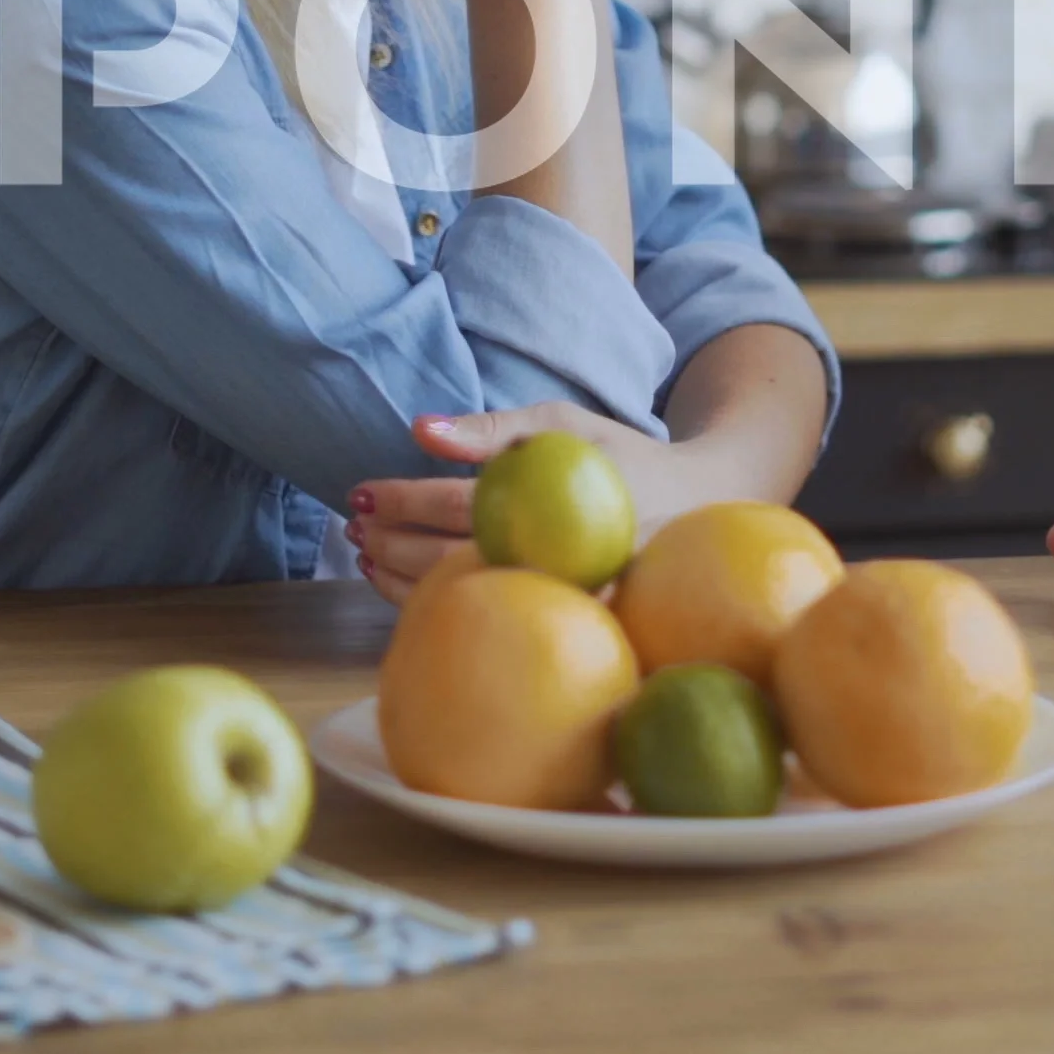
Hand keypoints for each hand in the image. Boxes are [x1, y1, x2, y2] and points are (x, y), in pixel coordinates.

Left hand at [344, 404, 706, 608]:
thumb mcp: (565, 423)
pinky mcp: (563, 629)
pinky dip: (431, 604)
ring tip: (365, 551)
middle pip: (454, 562)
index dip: (403, 501)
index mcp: (563, 505)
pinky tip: (399, 583)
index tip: (361, 493)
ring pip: (464, 602)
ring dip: (399, 578)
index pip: (464, 507)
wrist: (699, 510)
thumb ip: (494, 426)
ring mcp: (565, 605)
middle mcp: (564, 564)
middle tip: (354, 525)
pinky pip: (484, 622)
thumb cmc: (623, 459)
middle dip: (390, 542)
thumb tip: (419, 430)